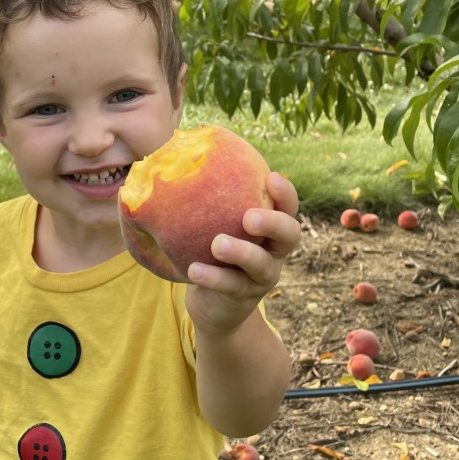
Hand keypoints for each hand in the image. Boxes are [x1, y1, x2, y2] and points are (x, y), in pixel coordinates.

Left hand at [185, 170, 300, 335]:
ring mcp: (262, 277)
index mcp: (270, 227)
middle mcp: (274, 251)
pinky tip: (193, 269)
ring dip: (242, 252)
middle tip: (248, 217)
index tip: (271, 176)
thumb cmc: (211, 250)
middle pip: (289, 235)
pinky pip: (230, 286)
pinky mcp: (244, 298)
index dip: (285, 193)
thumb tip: (169, 156)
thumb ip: (205, 198)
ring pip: (262, 264)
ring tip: (218, 244)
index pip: (288, 207)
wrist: (213, 303)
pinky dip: (213, 277)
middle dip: (273, 223)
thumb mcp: (214, 224)